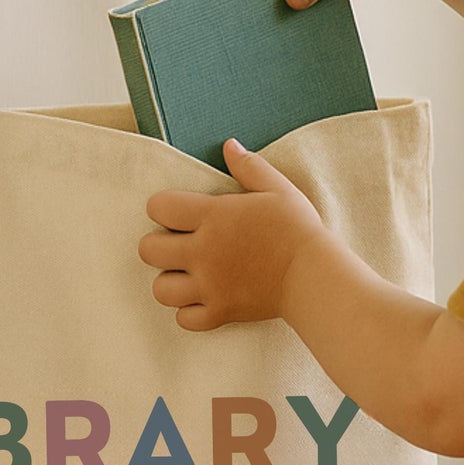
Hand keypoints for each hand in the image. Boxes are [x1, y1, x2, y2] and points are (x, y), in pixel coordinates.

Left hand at [139, 138, 329, 330]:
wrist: (315, 275)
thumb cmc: (298, 229)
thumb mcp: (278, 189)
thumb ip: (249, 166)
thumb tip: (229, 145)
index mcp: (214, 216)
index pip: (158, 207)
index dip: (163, 207)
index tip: (179, 213)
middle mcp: (204, 251)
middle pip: (148, 250)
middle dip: (158, 245)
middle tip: (180, 245)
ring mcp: (210, 285)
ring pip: (160, 289)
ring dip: (171, 281)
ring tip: (189, 275)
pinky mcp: (221, 312)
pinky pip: (185, 319)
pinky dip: (190, 311)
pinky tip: (204, 298)